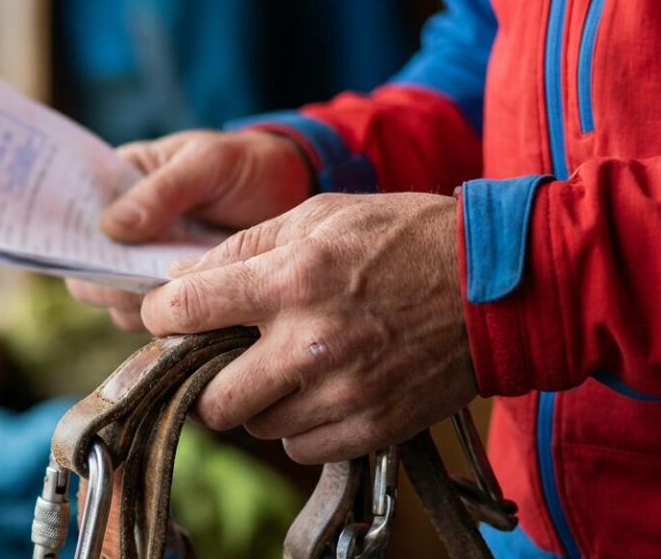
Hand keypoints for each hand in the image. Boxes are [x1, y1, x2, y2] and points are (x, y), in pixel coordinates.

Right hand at [66, 129, 313, 330]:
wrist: (295, 193)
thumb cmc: (245, 164)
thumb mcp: (206, 164)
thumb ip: (163, 191)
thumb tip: (111, 226)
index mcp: (117, 186)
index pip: (71, 219)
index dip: (65, 238)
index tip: (81, 252)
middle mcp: (124, 234)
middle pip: (88, 274)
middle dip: (107, 282)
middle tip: (143, 278)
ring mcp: (148, 268)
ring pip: (119, 304)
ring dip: (139, 307)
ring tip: (176, 294)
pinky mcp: (179, 297)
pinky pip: (157, 322)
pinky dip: (169, 325)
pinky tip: (191, 316)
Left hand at [140, 192, 476, 462]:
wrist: (499, 284)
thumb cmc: (405, 236)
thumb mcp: (321, 213)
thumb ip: (246, 245)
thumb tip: (182, 275)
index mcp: (292, 279)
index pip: (186, 311)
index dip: (160, 316)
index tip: (165, 317)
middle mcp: (311, 342)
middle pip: (214, 397)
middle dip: (204, 380)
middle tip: (219, 360)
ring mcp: (344, 392)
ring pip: (257, 425)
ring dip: (257, 401)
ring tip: (281, 368)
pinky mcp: (374, 425)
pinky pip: (302, 448)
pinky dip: (298, 426)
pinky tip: (316, 391)